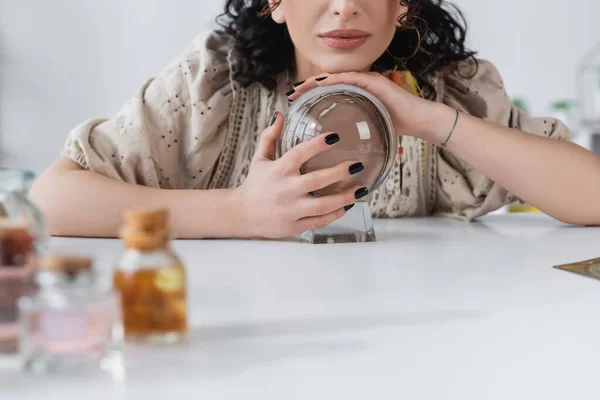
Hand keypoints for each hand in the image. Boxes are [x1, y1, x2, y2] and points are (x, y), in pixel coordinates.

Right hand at [234, 112, 368, 238]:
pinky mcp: (294, 226)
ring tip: (361, 189)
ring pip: (321, 205)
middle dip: (338, 173)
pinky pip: (318, 221)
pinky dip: (334, 214)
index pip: (298, 154)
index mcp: (278, 171)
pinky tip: (347, 206)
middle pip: (315, 181)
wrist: (241, 214)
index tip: (335, 137)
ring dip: (344, 197)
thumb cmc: (255, 184)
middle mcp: (285, 190)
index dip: (317, 145)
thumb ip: (270, 137)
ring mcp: (290, 210)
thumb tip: (280, 115)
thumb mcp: (259, 159)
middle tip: (357, 165)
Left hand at [288, 72, 443, 141]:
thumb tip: (344, 156)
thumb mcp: (371, 132)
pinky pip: (348, 79)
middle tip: (290, 95)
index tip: (295, 103)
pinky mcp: (373, 82)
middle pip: (327, 83)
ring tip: (298, 89)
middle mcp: (359, 86)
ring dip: (314, 83)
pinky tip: (318, 85)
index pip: (329, 92)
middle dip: (307, 88)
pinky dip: (332, 81)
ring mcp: (366, 81)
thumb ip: (358, 136)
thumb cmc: (398, 128)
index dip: (311, 96)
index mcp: (357, 96)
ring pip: (334, 78)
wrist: (420, 122)